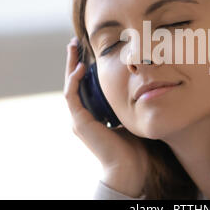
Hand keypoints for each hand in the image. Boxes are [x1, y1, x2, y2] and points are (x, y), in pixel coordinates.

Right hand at [64, 37, 148, 196]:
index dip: (84, 67)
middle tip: (75, 42)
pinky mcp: (79, 122)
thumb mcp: (130, 117)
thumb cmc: (134, 146)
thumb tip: (139, 87)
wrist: (130, 167)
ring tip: (73, 47)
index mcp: (93, 115)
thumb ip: (128, 104)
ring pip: (69, 85)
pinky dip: (74, 80)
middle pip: (74, 82)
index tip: (87, 51)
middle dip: (74, 61)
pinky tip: (80, 66)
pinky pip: (72, 96)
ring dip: (70, 65)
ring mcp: (79, 119)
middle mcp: (82, 116)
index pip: (84, 85)